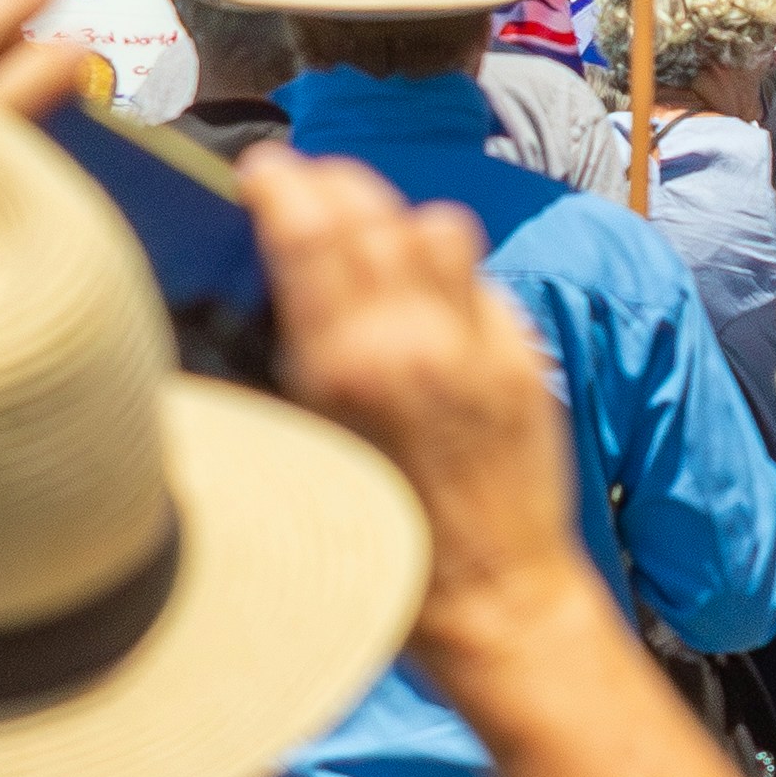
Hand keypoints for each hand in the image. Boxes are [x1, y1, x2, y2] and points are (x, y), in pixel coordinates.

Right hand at [246, 144, 588, 639]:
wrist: (497, 604)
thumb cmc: (376, 555)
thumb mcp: (300, 461)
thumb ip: (281, 370)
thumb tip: (251, 300)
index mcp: (345, 367)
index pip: (309, 227)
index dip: (282, 182)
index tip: (262, 171)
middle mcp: (417, 339)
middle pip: (371, 210)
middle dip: (331, 185)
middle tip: (304, 189)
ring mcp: (481, 342)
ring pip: (438, 225)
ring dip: (395, 220)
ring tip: (367, 240)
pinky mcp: (524, 356)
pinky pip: (479, 280)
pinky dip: (445, 275)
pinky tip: (421, 303)